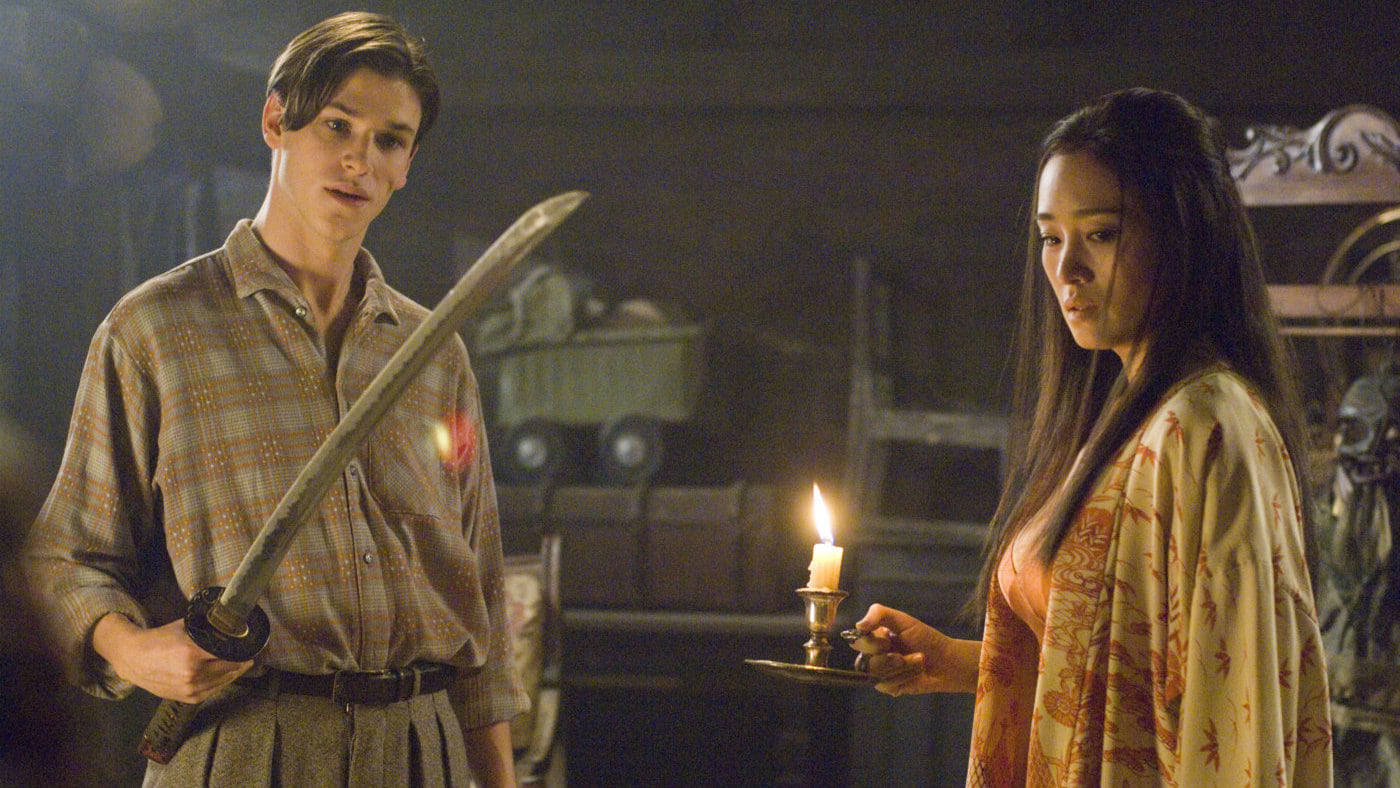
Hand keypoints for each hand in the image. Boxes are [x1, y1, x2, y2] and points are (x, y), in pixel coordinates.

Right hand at [92, 614, 252, 702]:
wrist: (134, 659)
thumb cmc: (159, 639)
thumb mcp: (184, 627)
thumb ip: (206, 627)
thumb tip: (229, 620)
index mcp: (192, 653)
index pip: (228, 654)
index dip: (243, 651)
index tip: (252, 647)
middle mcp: (193, 673)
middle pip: (229, 668)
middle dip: (242, 662)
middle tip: (250, 656)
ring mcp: (190, 688)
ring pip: (223, 681)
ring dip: (234, 673)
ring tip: (242, 665)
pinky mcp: (188, 698)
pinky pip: (213, 690)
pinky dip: (222, 682)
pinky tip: (228, 675)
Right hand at [854, 603, 980, 695]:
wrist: (946, 661)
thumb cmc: (925, 638)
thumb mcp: (903, 620)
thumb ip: (879, 614)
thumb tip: (858, 626)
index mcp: (874, 637)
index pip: (858, 642)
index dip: (873, 643)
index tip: (888, 639)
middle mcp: (873, 655)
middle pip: (864, 661)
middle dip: (889, 658)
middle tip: (907, 654)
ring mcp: (880, 672)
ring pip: (876, 674)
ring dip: (902, 667)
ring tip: (918, 661)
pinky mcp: (889, 687)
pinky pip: (886, 685)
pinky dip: (904, 677)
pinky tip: (916, 673)